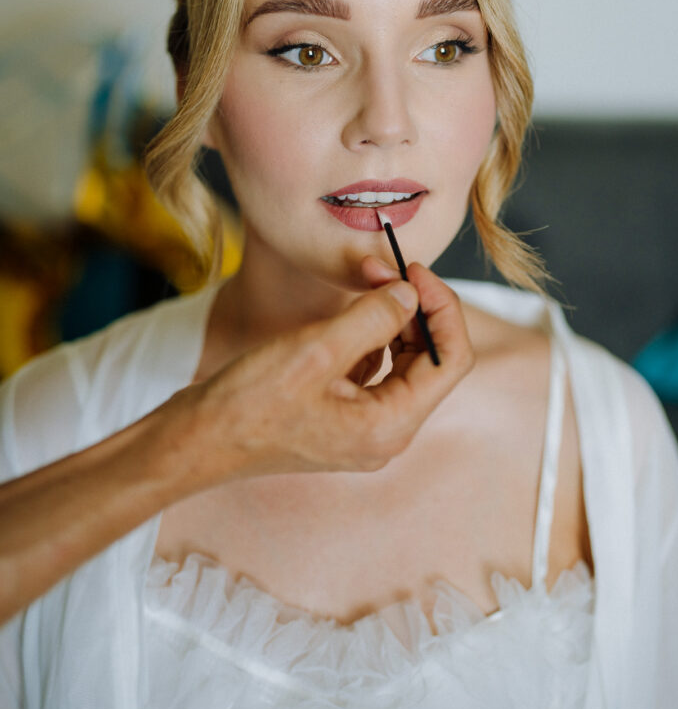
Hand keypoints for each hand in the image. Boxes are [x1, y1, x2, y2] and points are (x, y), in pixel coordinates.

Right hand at [180, 263, 473, 482]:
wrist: (195, 441)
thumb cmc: (248, 405)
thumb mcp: (316, 351)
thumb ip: (373, 319)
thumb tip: (411, 293)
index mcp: (391, 426)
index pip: (452, 360)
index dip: (442, 309)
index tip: (415, 271)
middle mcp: (387, 432)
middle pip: (430, 359)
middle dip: (414, 308)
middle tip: (382, 267)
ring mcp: (365, 426)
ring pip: (403, 361)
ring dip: (392, 317)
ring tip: (365, 279)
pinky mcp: (343, 416)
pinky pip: (374, 369)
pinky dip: (369, 335)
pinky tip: (344, 315)